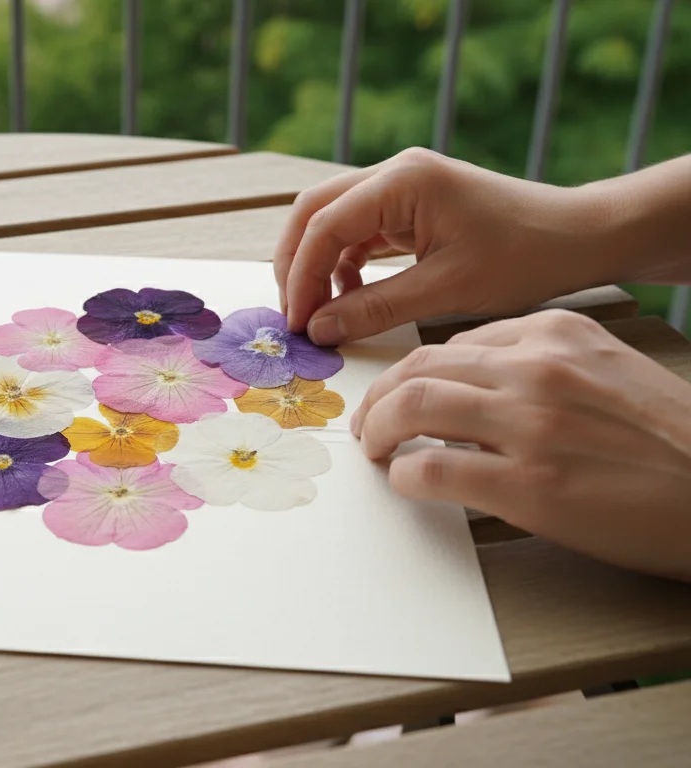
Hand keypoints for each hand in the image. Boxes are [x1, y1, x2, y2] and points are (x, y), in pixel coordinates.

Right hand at [273, 147, 619, 344]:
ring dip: (316, 265)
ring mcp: (400, 187)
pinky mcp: (409, 206)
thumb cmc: (525, 257)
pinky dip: (342, 265)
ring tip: (319, 314)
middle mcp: (394, 173)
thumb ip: (375, 308)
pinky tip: (349, 299)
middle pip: (313, 212)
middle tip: (294, 316)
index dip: (301, 277)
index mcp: (402, 182)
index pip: (323, 225)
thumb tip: (319, 330)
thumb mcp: (446, 290)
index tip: (297, 324)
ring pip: (330, 220)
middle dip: (296, 264)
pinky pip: (357, 232)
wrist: (580, 236)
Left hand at [351, 310, 690, 583]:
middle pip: (422, 368)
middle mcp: (540, 369)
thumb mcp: (610, 372)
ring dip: (380, 429)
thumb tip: (476, 384)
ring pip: (414, 405)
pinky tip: (408, 483)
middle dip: (381, 396)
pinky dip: (405, 475)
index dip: (415, 372)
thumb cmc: (672, 441)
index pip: (456, 343)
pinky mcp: (527, 485)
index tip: (400, 393)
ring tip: (376, 450)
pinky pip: (431, 467)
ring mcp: (531, 425)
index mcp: (559, 334)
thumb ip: (545, 366)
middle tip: (369, 423)